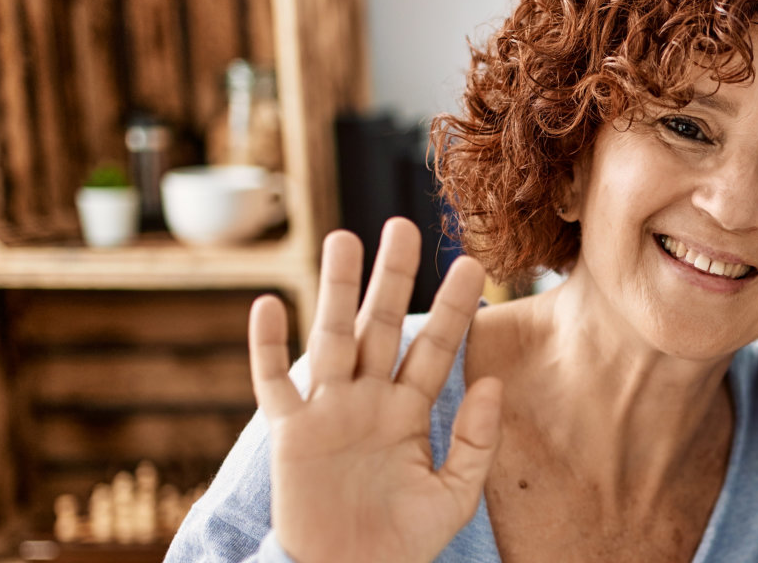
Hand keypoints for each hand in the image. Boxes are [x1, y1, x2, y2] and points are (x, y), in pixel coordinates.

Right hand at [249, 219, 504, 561]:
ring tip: (343, 239)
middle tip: (404, 226)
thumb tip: (491, 381)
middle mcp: (368, 399)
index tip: (471, 263)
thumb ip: (476, 440)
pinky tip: (269, 305)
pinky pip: (274, 384)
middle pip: (381, 325)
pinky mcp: (291, 433)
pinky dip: (267, 347)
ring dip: (335, 291)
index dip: (453, 307)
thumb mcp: (455, 494)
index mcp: (411, 411)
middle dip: (393, 278)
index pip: (436, 348)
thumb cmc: (404, 541)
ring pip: (332, 338)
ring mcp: (328, 411)